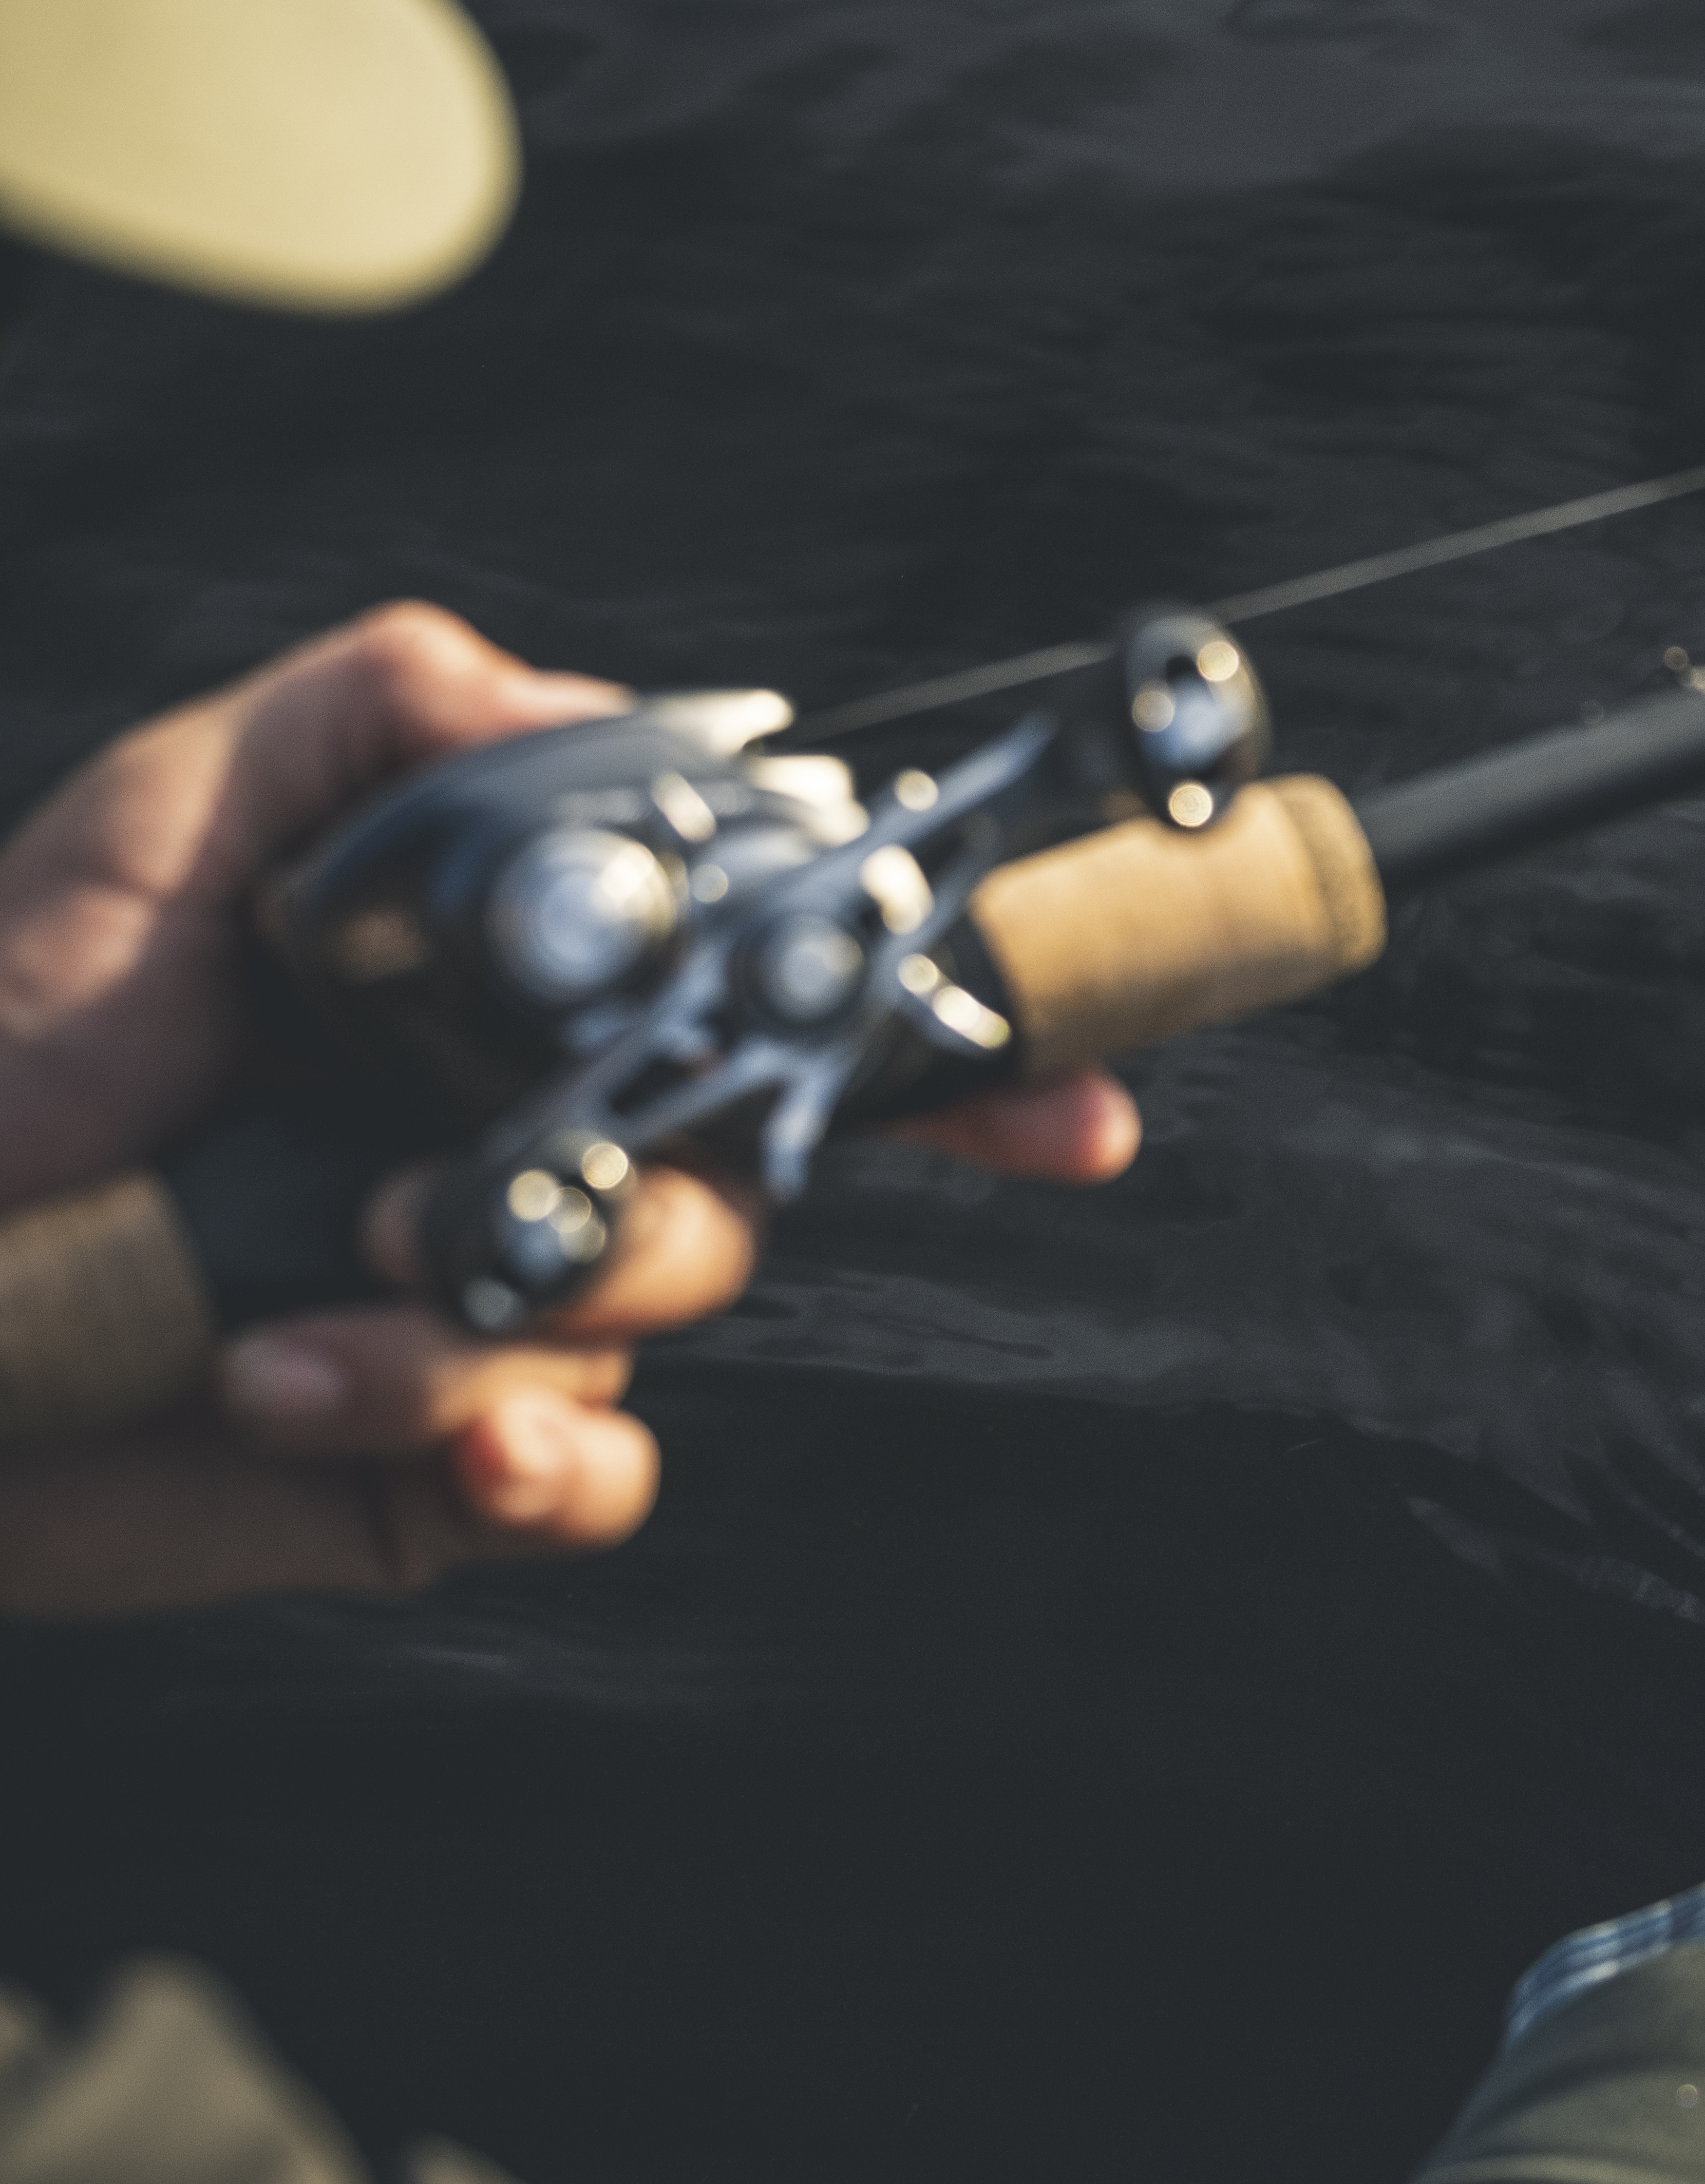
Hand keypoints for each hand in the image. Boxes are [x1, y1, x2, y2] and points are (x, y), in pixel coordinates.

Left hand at [0, 603, 1140, 1616]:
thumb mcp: (165, 826)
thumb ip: (375, 722)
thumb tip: (588, 707)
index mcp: (509, 1001)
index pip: (774, 1004)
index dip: (945, 1048)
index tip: (1060, 1095)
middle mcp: (538, 1145)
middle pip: (758, 1173)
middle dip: (674, 1190)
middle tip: (492, 1194)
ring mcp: (505, 1309)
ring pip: (667, 1320)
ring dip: (507, 1315)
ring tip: (322, 1302)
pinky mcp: (445, 1462)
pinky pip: (593, 1476)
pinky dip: (530, 1455)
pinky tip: (382, 1421)